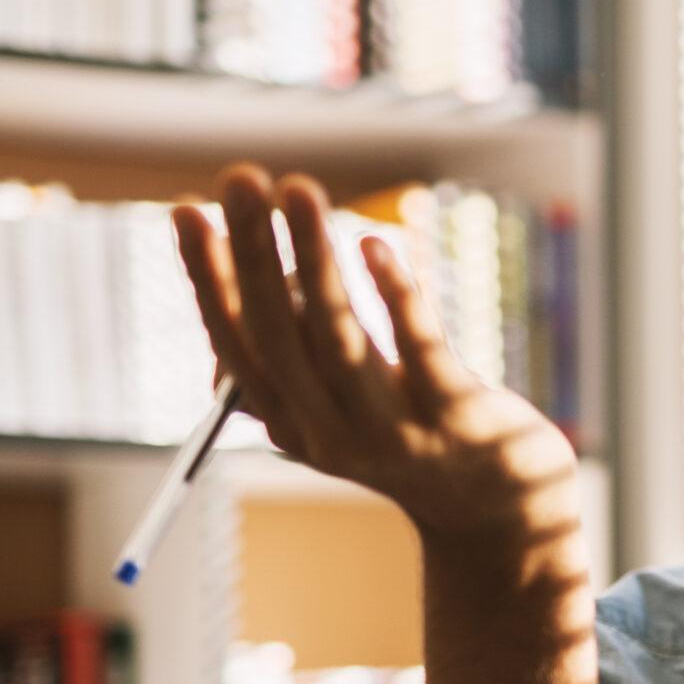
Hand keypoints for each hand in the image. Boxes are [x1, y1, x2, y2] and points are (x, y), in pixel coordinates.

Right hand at [172, 164, 580, 546]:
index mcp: (291, 426)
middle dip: (252, 253)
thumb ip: (290, 358)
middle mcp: (332, 433)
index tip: (186, 212)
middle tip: (239, 178)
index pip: (237, 348)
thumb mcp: (337, 406)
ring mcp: (394, 429)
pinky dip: (395, 294)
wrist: (496, 505)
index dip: (209, 281)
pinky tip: (375, 245)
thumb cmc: (408, 434)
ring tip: (297, 189)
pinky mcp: (455, 416)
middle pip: (279, 337)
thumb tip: (234, 289)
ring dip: (313, 258)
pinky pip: (419, 348)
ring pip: (339, 338)